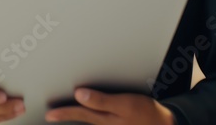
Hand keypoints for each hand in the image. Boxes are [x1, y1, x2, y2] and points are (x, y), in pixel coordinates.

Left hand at [45, 88, 175, 123]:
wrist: (166, 124)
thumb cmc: (146, 113)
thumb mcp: (124, 104)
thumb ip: (101, 100)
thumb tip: (79, 95)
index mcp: (105, 118)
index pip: (79, 114)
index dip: (63, 113)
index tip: (49, 114)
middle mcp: (106, 124)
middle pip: (82, 118)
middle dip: (66, 115)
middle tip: (51, 115)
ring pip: (89, 121)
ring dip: (77, 116)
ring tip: (65, 113)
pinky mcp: (117, 124)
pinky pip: (98, 121)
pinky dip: (90, 117)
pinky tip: (87, 114)